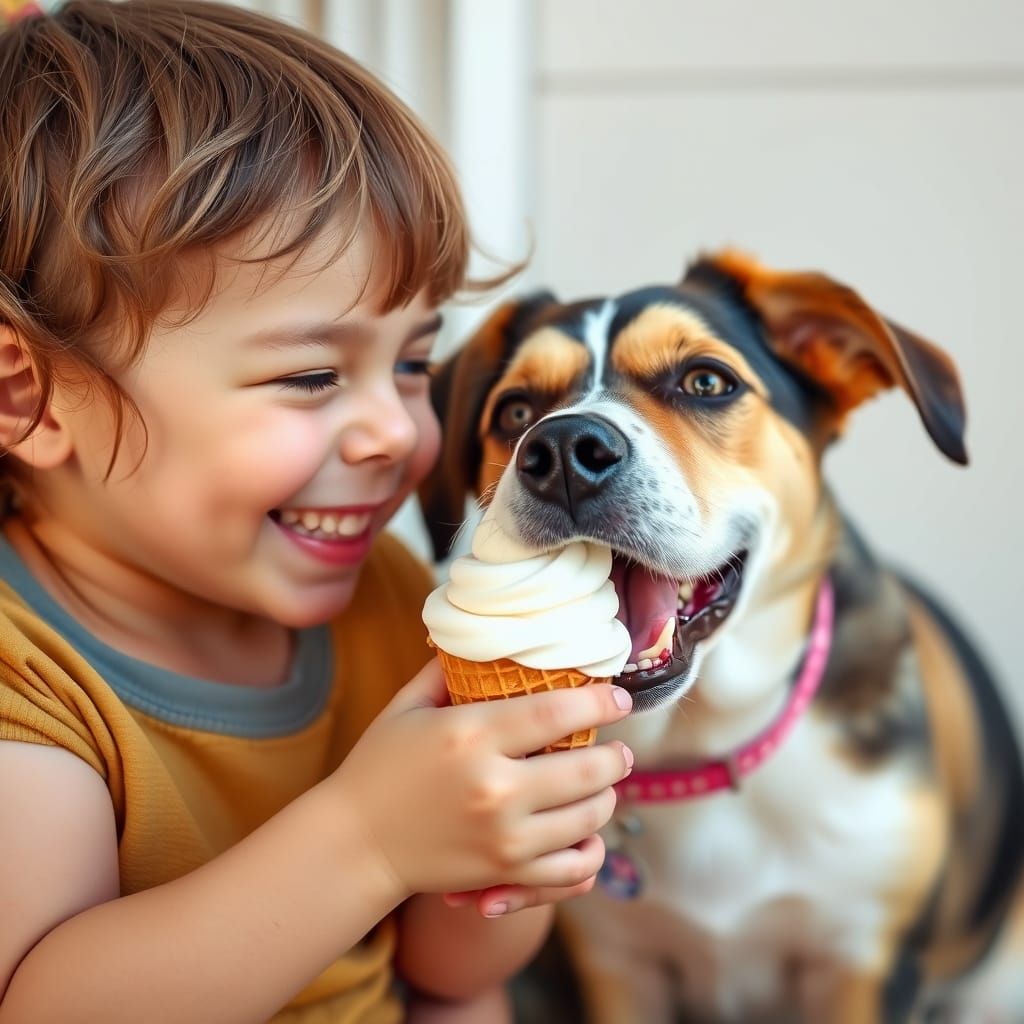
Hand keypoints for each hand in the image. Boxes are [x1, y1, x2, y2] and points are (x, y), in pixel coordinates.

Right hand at [330, 659, 632, 901]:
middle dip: (616, 756)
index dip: (600, 702)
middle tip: (620, 749)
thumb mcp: (409, 706)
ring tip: (604, 785)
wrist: (353, 843)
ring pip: (588, 817)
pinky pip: (571, 869)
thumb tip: (484, 640)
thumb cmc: (379, 766)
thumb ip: (448, 670)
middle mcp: (494, 787)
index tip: (620, 698)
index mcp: (471, 735)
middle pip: (587, 768)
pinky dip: (589, 850)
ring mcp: (503, 836)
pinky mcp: (504, 872)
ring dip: (607, 797)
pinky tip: (586, 832)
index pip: (558, 713)